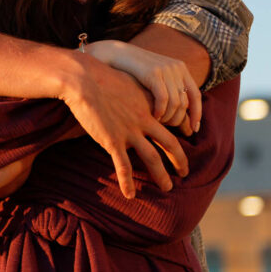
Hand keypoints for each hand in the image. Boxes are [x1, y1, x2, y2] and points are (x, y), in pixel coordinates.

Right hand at [62, 54, 188, 198]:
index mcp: (148, 105)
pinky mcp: (112, 141)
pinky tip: (130, 195)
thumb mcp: (126, 81)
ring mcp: (129, 132)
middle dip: (179, 160)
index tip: (185, 138)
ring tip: (167, 188)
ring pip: (152, 158)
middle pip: (170, 144)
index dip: (182, 130)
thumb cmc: (101, 76)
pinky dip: (127, 182)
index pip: (173, 120)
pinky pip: (123, 166)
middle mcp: (144, 120)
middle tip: (184, 172)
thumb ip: (135, 92)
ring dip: (161, 175)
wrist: (84, 79)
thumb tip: (134, 94)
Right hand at [86, 40, 200, 133]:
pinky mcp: (153, 73)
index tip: (193, 130)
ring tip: (158, 122)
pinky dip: (160, 111)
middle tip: (168, 127)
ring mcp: (165, 69)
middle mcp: (176, 67)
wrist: (113, 54)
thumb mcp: (155, 77)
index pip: (195, 95)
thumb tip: (181, 114)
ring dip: (167, 117)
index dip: (197, 114)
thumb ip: (168, 89)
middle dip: (178, 119)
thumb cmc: (132, 71)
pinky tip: (153, 116)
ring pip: (176, 103)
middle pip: (185, 102)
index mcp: (179, 68)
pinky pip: (164, 99)